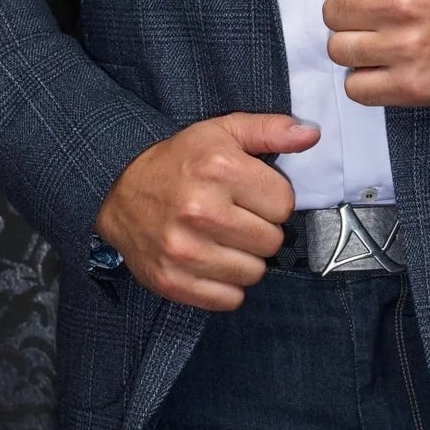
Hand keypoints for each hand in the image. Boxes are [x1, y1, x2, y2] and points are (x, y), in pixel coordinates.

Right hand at [92, 112, 320, 308]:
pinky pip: (229, 299)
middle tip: (237, 218)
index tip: (251, 194)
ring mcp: (184, 250)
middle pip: (272, 241)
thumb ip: (270, 129)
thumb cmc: (180, 160)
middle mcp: (201, 211)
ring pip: (254, 273)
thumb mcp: (223, 131)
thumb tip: (311, 134)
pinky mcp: (171, 281)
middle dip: (260, 230)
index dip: (272, 199)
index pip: (284, 204)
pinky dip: (226, 286)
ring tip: (224, 239)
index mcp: (220, 169)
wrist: (118, 189)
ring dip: (245, 259)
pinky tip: (212, 262)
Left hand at [317, 0, 429, 106]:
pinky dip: (365, 79)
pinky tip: (386, 65)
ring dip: (355, 46)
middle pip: (332, 12)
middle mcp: (400, 1)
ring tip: (382, 39)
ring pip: (338, 49)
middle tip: (380, 13)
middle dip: (351, 12)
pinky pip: (355, 88)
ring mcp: (405, 47)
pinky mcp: (411, 85)